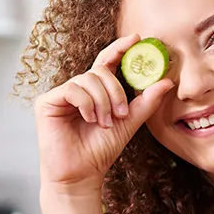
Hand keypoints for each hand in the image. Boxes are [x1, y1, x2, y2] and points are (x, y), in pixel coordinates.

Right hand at [35, 34, 175, 194]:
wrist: (81, 174)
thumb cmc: (101, 150)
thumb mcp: (129, 123)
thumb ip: (146, 102)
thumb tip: (166, 81)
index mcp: (96, 91)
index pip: (107, 62)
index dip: (120, 48)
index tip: (136, 39)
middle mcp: (78, 89)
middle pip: (100, 71)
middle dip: (115, 91)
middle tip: (121, 114)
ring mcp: (62, 94)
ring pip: (88, 80)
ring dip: (102, 102)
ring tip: (104, 123)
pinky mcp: (47, 101)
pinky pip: (72, 89)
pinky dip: (86, 103)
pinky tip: (89, 119)